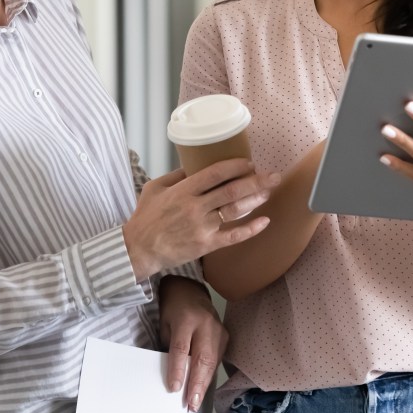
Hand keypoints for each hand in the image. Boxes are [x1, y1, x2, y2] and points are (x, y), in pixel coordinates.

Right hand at [124, 159, 277, 281]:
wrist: (139, 249)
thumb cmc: (145, 217)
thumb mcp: (155, 187)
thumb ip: (176, 175)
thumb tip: (196, 164)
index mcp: (183, 191)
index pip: (215, 173)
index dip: (235, 166)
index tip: (249, 163)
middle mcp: (195, 207)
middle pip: (232, 190)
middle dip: (256, 181)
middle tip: (273, 176)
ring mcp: (202, 227)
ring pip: (235, 210)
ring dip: (255, 199)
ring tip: (269, 192)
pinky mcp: (206, 245)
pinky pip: (233, 236)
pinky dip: (251, 229)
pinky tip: (265, 221)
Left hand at [157, 276, 226, 411]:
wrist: (190, 290)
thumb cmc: (173, 308)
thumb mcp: (164, 324)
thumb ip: (169, 346)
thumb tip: (172, 374)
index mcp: (186, 318)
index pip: (182, 348)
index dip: (178, 369)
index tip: (174, 389)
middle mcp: (206, 324)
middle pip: (202, 358)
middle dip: (197, 384)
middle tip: (191, 404)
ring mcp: (218, 329)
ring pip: (212, 361)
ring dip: (204, 384)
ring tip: (195, 402)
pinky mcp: (225, 335)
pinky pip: (217, 359)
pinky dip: (209, 376)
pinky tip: (202, 389)